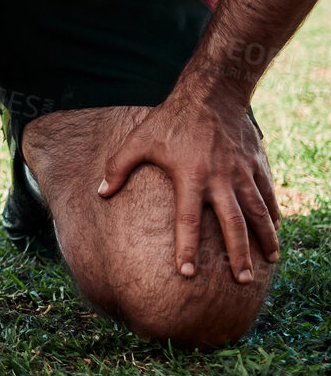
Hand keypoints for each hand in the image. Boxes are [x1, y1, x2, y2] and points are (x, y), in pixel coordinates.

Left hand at [99, 99, 281, 283]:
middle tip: (241, 282)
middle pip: (232, 225)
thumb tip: (101, 193)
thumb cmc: (170, 120)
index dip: (187, 248)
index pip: (188, 220)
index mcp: (190, 176)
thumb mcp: (138, 140)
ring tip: (268, 263)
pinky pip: (267, 194)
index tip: (187, 273)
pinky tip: (274, 231)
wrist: (210, 94)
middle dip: (238, 255)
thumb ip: (118, 167)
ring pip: (257, 213)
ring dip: (264, 239)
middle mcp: (219, 179)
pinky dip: (273, 214)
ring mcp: (241, 172)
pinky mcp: (255, 165)